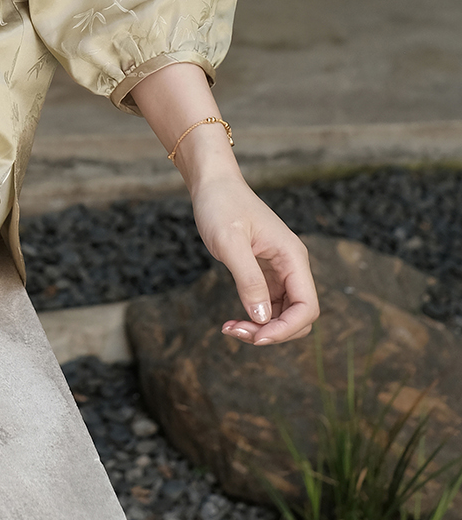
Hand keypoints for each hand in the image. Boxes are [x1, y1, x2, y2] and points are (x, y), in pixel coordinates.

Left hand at [191, 172, 318, 345]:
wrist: (212, 182)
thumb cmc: (221, 204)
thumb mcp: (230, 242)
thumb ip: (249, 280)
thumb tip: (263, 319)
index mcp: (292, 257)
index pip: (307, 307)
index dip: (286, 329)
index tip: (256, 337)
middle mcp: (292, 265)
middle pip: (298, 316)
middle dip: (272, 332)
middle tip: (236, 331)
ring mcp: (279, 270)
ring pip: (283, 314)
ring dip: (262, 328)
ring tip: (231, 327)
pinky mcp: (265, 272)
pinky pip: (269, 305)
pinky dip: (255, 317)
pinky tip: (234, 320)